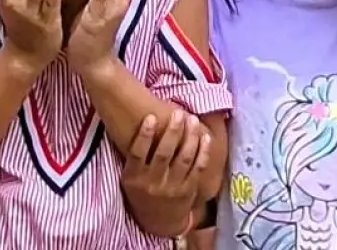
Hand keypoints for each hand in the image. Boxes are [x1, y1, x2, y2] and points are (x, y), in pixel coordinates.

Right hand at [121, 110, 210, 225]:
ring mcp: (172, 187)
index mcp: (134, 178)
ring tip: (193, 120)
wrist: (159, 222)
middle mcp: (153, 183)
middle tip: (178, 114)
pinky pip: (198, 167)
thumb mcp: (130, 178)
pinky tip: (205, 136)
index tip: (151, 116)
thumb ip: (136, 157)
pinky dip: (203, 151)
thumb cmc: (142, 192)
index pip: (138, 153)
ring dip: (190, 137)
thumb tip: (145, 121)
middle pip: (164, 153)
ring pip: (183, 158)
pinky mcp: (189, 190)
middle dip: (172, 131)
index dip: (144, 135)